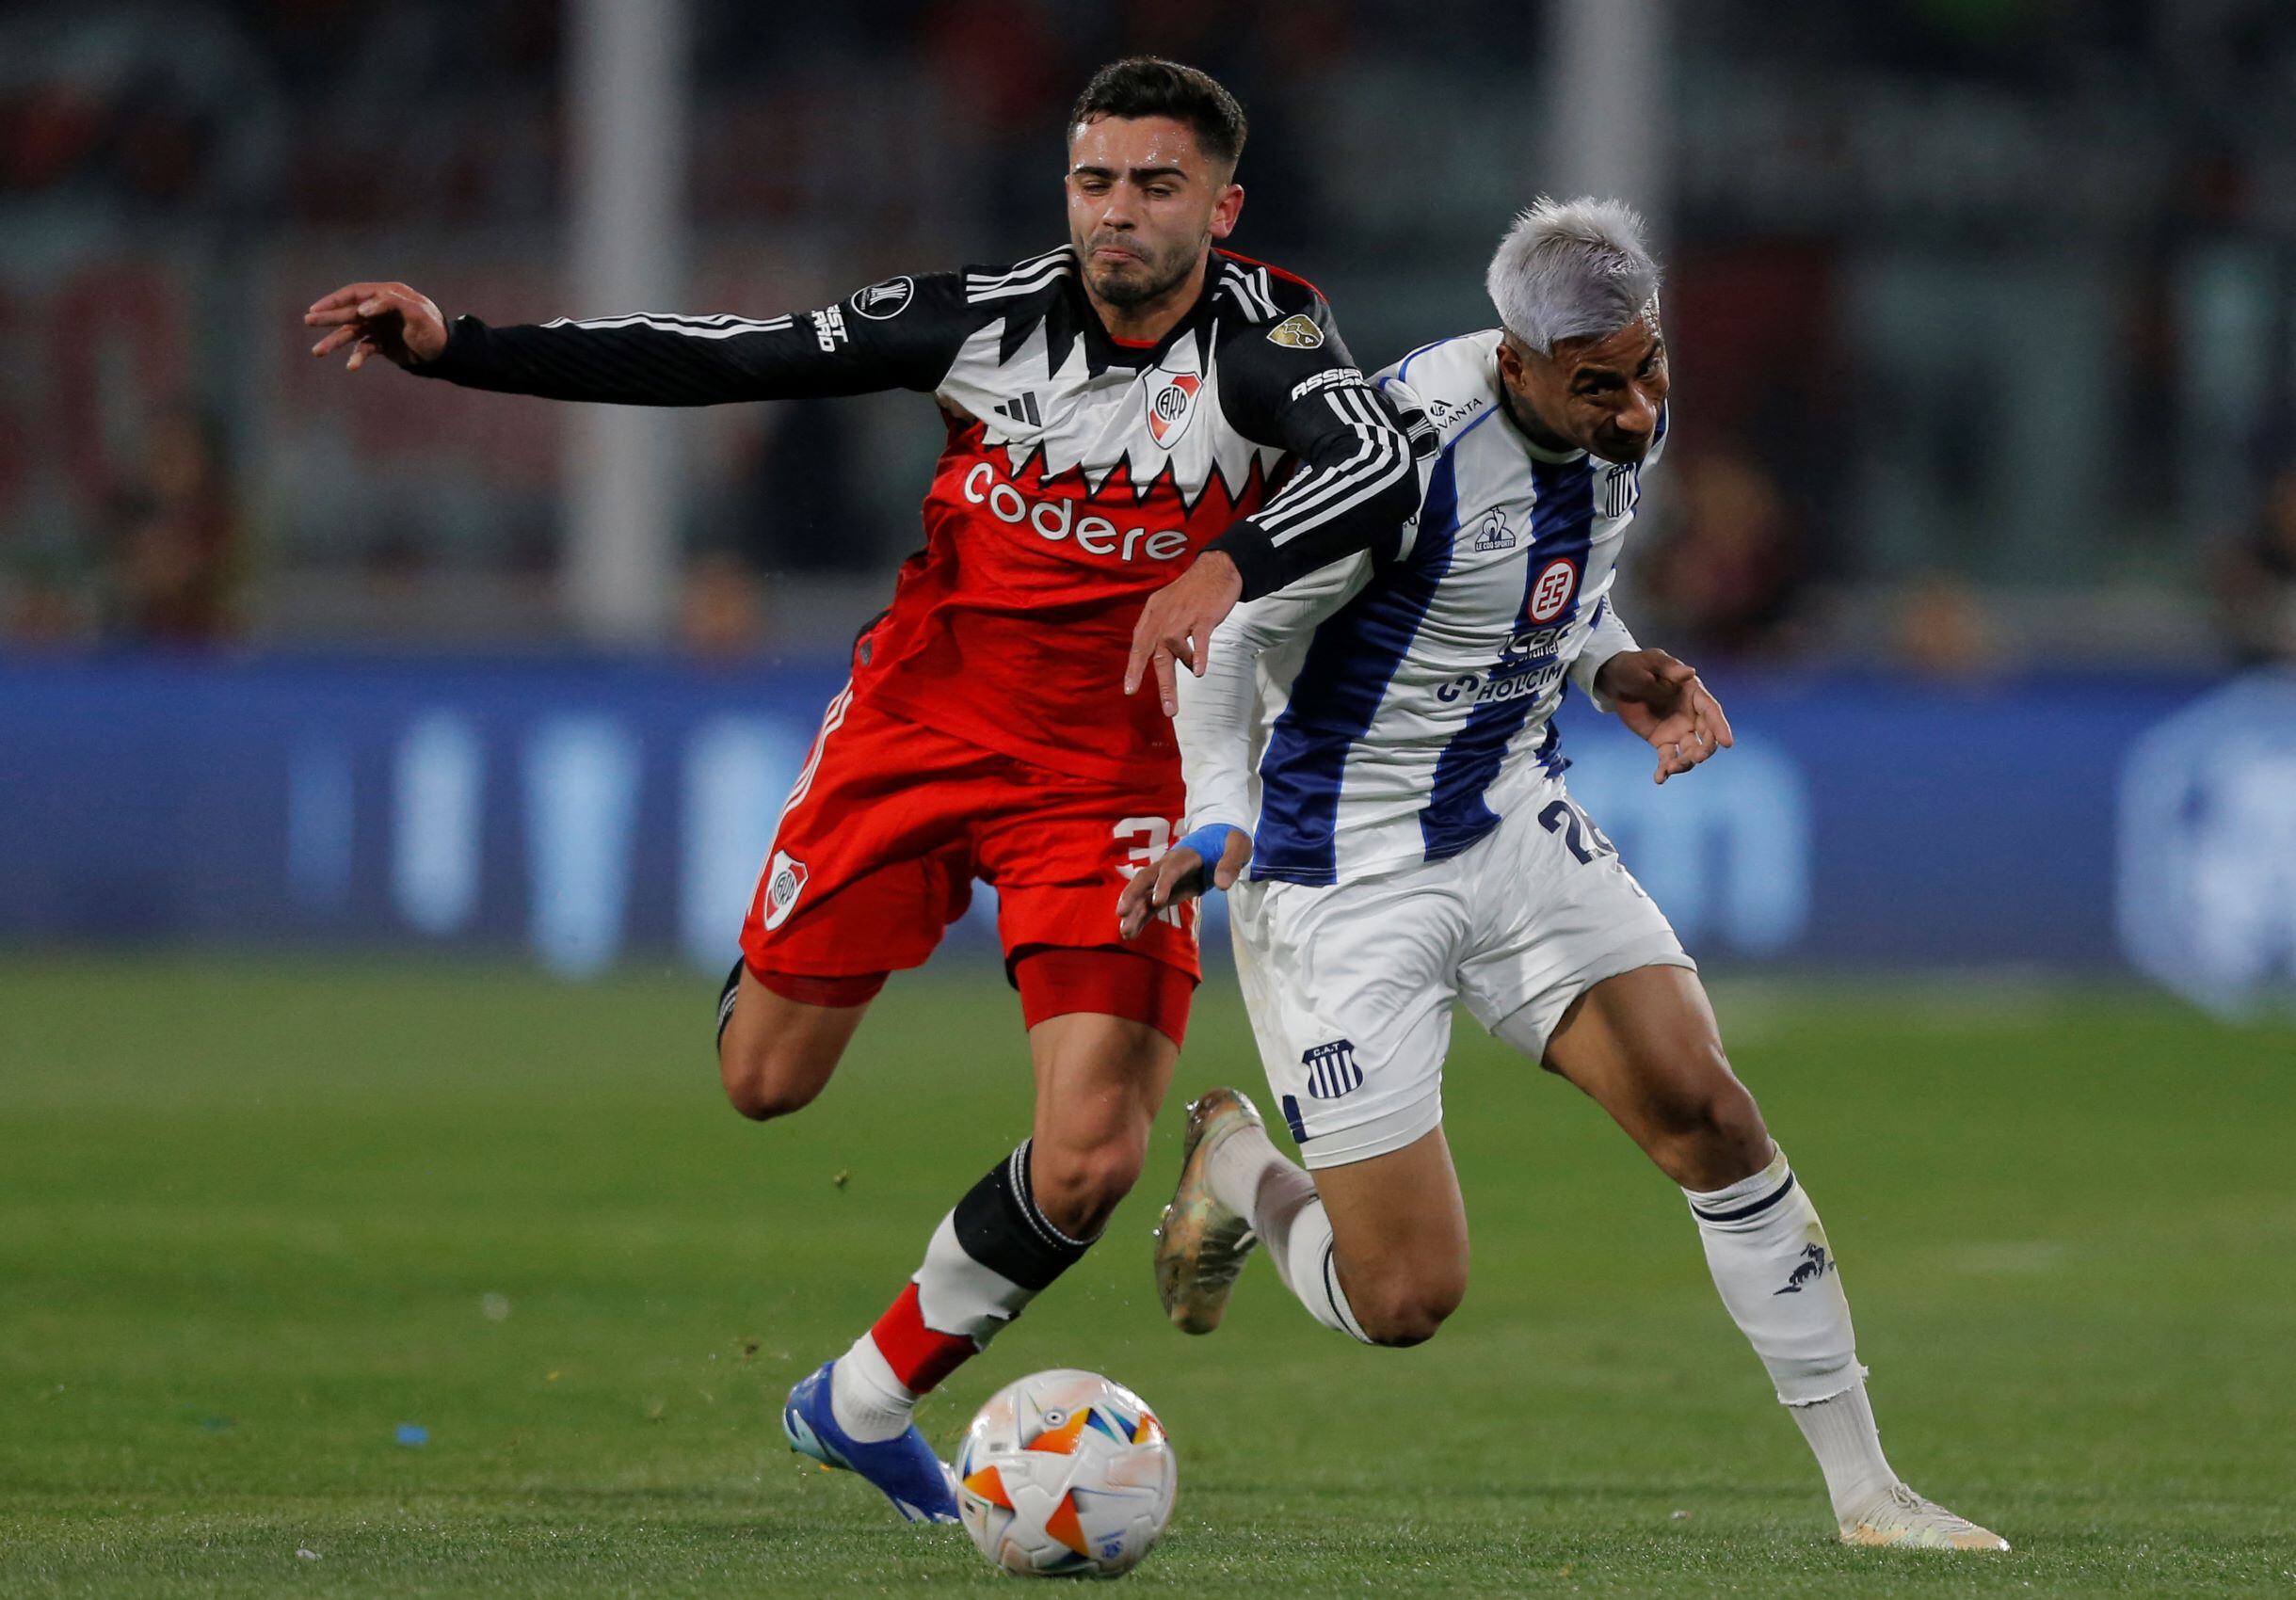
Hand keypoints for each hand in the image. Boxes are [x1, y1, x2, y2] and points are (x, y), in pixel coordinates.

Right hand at [304, 282, 448, 370]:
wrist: (446, 354)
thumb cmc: (434, 329)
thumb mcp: (418, 313)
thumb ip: (391, 304)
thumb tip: (362, 309)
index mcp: (388, 295)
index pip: (355, 293)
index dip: (335, 300)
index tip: (317, 308)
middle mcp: (380, 310)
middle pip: (348, 312)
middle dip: (328, 318)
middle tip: (308, 321)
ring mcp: (379, 327)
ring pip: (352, 333)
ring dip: (334, 342)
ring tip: (317, 352)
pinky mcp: (382, 344)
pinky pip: (364, 349)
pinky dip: (357, 357)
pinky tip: (352, 366)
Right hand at [1116, 825, 1251, 940]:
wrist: (1219, 837)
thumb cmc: (1228, 841)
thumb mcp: (1237, 847)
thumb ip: (1230, 864)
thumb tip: (1222, 885)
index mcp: (1185, 855)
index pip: (1170, 870)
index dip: (1162, 884)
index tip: (1157, 902)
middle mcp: (1168, 866)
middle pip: (1145, 879)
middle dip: (1132, 894)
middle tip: (1122, 912)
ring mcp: (1164, 879)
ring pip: (1143, 895)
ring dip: (1133, 912)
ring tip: (1125, 933)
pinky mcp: (1166, 892)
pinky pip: (1150, 906)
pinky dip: (1141, 918)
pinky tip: (1131, 934)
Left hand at [1125, 551, 1242, 716]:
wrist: (1216, 567)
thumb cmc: (1193, 589)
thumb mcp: (1167, 603)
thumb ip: (1160, 626)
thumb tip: (1156, 652)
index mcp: (1153, 613)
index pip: (1139, 644)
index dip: (1134, 668)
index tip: (1130, 689)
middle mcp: (1164, 616)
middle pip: (1154, 652)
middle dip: (1158, 681)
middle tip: (1166, 708)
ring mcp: (1183, 616)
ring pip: (1174, 648)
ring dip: (1182, 667)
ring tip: (1195, 675)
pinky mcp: (1203, 616)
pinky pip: (1198, 640)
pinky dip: (1198, 655)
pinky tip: (1200, 671)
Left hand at [1596, 648, 1734, 784]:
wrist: (1617, 681)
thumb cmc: (1637, 666)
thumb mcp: (1651, 662)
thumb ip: (1669, 669)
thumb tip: (1689, 672)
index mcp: (1693, 693)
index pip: (1711, 711)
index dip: (1720, 727)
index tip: (1727, 744)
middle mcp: (1691, 714)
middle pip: (1706, 736)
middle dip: (1705, 749)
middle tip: (1696, 757)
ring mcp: (1678, 730)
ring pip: (1689, 751)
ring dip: (1685, 763)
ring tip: (1670, 769)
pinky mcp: (1662, 741)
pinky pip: (1667, 758)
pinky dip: (1665, 770)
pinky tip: (1659, 779)